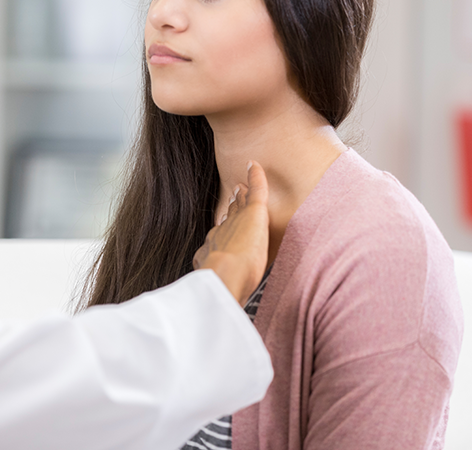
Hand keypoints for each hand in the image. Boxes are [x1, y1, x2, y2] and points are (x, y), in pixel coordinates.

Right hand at [194, 161, 269, 305]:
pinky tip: (254, 165)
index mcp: (215, 251)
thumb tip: (218, 306)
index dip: (224, 227)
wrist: (223, 276)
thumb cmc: (223, 288)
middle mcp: (222, 232)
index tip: (224, 222)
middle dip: (230, 208)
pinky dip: (255, 177)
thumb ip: (220, 292)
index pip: (221, 235)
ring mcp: (237, 221)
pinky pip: (256, 190)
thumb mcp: (217, 289)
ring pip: (240, 204)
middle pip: (228, 217)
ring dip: (241, 195)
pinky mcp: (252, 213)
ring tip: (242, 186)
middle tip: (233, 197)